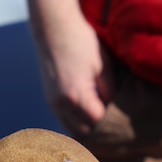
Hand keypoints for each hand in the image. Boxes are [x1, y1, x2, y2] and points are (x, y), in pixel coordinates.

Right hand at [35, 13, 113, 138]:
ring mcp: (52, 103)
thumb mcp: (103, 65)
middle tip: (106, 110)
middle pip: (82, 130)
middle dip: (96, 125)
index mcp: (76, 96)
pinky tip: (83, 107)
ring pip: (70, 128)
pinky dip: (74, 119)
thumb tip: (108, 105)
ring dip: (84, 124)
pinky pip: (63, 119)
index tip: (113, 104)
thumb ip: (108, 90)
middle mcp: (60, 104)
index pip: (97, 120)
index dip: (108, 116)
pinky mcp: (49, 99)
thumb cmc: (81, 43)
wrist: (53, 30)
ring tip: (95, 110)